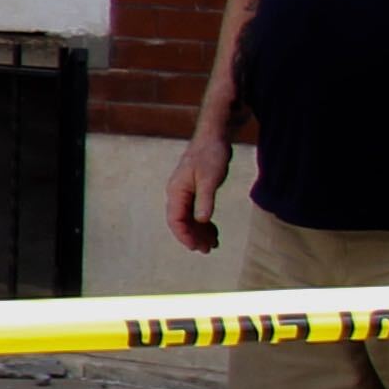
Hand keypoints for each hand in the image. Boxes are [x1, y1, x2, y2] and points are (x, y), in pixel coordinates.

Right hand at [166, 134, 231, 256]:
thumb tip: (201, 221)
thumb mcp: (210, 179)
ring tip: (213, 244)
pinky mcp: (195, 191)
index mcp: (176, 191)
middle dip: (193, 237)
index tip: (197, 247)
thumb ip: (205, 200)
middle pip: (181, 222)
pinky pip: (195, 212)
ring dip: (199, 232)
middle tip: (208, 249)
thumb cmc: (210, 155)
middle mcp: (177, 194)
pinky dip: (204, 223)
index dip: (185, 235)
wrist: (214, 138)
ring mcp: (185, 193)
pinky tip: (213, 230)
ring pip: (189, 218)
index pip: (175, 219)